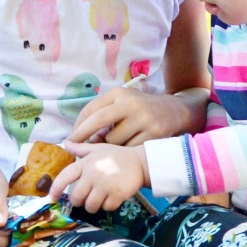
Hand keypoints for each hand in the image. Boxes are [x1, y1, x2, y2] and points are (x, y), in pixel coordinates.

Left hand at [51, 141, 148, 213]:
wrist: (141, 162)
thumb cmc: (118, 156)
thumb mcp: (98, 149)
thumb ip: (81, 149)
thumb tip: (65, 143)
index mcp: (86, 163)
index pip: (65, 177)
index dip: (55, 189)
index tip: (51, 198)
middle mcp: (93, 174)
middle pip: (76, 198)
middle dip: (80, 201)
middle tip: (88, 197)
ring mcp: (105, 185)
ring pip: (90, 206)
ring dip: (94, 205)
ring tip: (102, 197)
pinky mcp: (116, 194)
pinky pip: (106, 208)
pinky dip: (109, 206)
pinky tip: (114, 197)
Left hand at [68, 87, 198, 145]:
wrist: (176, 111)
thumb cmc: (142, 109)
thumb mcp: (123, 102)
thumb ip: (103, 114)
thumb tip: (83, 138)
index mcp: (120, 93)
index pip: (92, 109)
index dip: (78, 126)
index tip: (70, 139)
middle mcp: (131, 103)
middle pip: (98, 123)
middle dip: (84, 137)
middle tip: (76, 148)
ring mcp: (143, 119)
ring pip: (114, 140)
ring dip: (109, 146)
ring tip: (114, 145)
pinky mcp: (153, 134)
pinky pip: (128, 149)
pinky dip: (124, 152)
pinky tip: (127, 149)